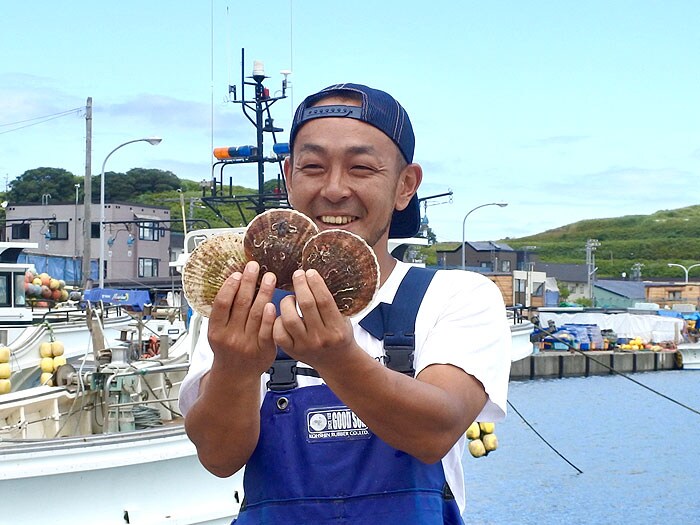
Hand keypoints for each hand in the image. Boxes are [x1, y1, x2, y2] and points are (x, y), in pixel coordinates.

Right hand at [207, 261, 277, 376]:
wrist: (236, 375)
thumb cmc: (227, 349)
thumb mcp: (217, 332)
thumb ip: (223, 312)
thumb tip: (232, 281)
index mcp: (216, 331)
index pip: (221, 304)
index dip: (229, 287)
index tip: (237, 273)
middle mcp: (230, 337)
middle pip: (240, 304)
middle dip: (248, 282)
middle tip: (254, 266)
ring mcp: (248, 344)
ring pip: (256, 313)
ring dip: (263, 292)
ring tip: (269, 277)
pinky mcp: (264, 350)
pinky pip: (268, 330)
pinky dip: (270, 316)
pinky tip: (273, 303)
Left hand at [273, 269, 356, 368]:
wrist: (336, 362)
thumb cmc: (339, 336)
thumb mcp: (344, 319)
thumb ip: (332, 303)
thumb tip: (314, 277)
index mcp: (337, 329)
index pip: (324, 300)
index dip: (315, 283)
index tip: (310, 272)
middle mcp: (320, 338)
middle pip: (306, 305)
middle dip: (300, 285)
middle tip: (298, 275)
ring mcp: (305, 346)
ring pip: (289, 318)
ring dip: (287, 301)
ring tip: (291, 297)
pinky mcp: (292, 351)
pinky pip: (278, 332)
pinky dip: (278, 319)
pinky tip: (284, 314)